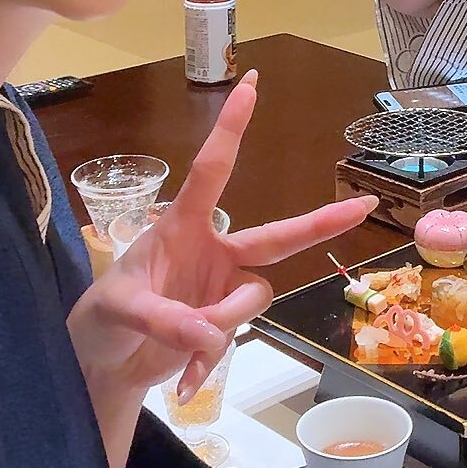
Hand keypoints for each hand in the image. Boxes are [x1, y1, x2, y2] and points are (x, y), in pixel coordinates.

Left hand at [66, 70, 376, 401]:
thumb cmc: (102, 319)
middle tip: (364, 205)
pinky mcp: (224, 323)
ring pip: (254, 298)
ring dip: (221, 325)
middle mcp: (212, 251)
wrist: (102, 365)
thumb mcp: (119, 312)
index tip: (250, 85)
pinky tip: (182, 381)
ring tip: (180, 345)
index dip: (231, 128)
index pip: (211, 171)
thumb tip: (207, 334)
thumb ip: (163, 319)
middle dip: (321, 222)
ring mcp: (222, 288)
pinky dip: (208, 363)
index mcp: (182, 227)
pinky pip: (235, 338)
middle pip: (276, 236)